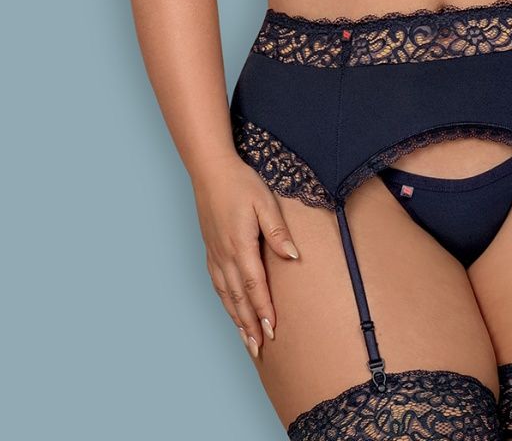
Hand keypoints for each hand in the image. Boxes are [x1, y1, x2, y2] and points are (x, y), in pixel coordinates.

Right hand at [191, 153, 299, 357]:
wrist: (210, 170)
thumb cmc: (241, 183)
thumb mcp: (265, 202)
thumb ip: (277, 231)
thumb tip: (292, 256)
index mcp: (241, 245)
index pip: (254, 286)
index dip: (263, 310)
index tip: (272, 331)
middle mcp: (225, 255)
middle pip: (238, 298)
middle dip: (249, 325)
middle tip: (260, 349)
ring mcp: (215, 253)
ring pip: (226, 295)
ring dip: (236, 319)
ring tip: (246, 341)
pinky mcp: (210, 249)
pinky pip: (217, 283)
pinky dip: (225, 302)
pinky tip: (231, 310)